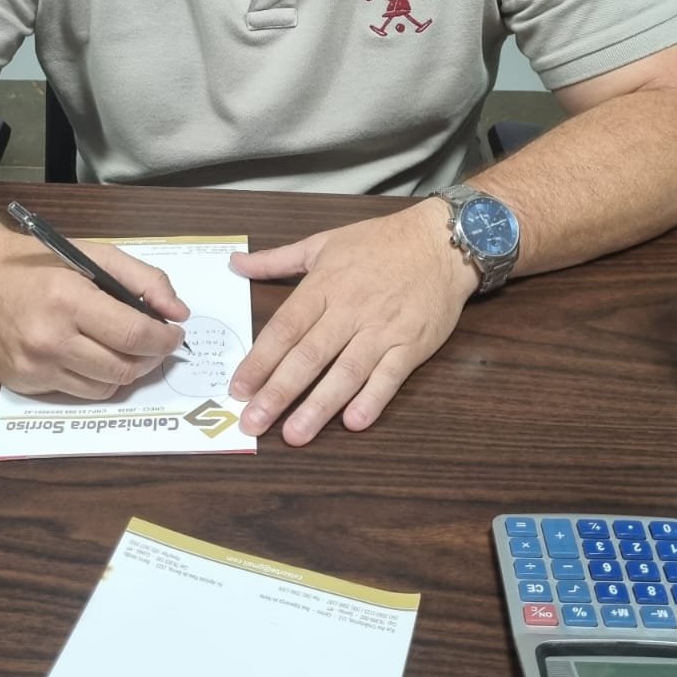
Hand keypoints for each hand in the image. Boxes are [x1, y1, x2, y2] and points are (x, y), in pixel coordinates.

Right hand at [0, 229, 189, 398]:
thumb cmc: (38, 263)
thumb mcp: (94, 255)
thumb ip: (143, 280)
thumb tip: (178, 313)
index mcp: (68, 300)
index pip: (133, 335)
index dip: (164, 340)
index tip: (174, 334)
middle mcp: (49, 340)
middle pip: (122, 369)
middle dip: (150, 359)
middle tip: (155, 344)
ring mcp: (33, 367)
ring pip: (103, 388)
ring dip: (124, 372)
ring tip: (124, 350)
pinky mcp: (21, 384)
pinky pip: (75, 392)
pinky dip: (93, 378)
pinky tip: (89, 355)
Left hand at [228, 198, 478, 444]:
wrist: (441, 242)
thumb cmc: (379, 242)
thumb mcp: (323, 243)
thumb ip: (276, 260)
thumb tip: (235, 263)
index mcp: (324, 285)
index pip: (285, 328)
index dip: (260, 360)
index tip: (238, 388)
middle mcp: (350, 309)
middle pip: (309, 355)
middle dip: (279, 392)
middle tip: (254, 422)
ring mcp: (383, 329)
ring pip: (346, 371)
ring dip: (320, 406)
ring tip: (295, 434)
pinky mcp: (412, 344)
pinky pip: (390, 376)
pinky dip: (373, 399)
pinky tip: (354, 422)